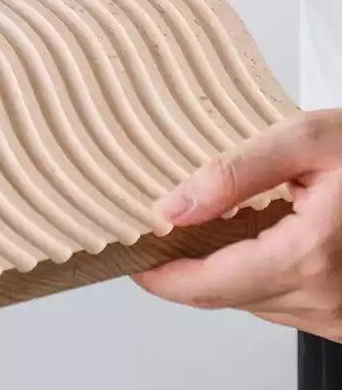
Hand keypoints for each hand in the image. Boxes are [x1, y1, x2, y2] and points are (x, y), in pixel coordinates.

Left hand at [133, 109, 341, 341]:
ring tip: (193, 234)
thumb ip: (234, 173)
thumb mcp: (304, 141)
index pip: (211, 284)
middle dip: (184, 271)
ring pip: (253, 301)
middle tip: (152, 238)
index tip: (133, 260)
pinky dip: (252, 276)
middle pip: (226, 296)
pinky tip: (243, 243)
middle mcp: (326, 299)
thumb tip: (173, 207)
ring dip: (218, 273)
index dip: (164, 277)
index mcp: (309, 256)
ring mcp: (339, 313)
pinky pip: (281, 302)